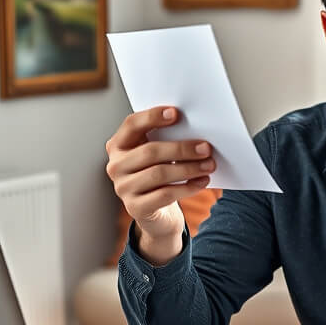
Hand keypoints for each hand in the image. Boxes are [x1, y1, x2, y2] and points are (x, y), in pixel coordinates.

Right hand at [105, 106, 216, 262]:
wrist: (156, 211)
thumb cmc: (159, 174)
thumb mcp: (159, 155)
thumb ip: (167, 139)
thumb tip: (195, 132)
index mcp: (119, 145)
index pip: (132, 125)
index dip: (152, 117)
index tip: (176, 113)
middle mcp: (116, 166)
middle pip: (150, 152)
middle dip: (181, 148)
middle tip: (206, 148)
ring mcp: (123, 188)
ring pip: (159, 173)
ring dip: (189, 168)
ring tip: (209, 165)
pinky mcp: (136, 207)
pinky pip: (165, 194)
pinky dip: (188, 187)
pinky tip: (203, 181)